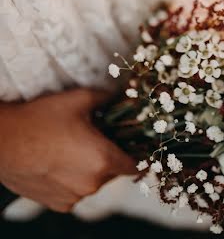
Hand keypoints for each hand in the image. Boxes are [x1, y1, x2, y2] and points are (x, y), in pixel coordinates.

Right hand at [0, 89, 135, 212]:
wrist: (4, 141)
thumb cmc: (41, 119)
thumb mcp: (79, 98)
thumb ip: (105, 97)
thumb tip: (118, 95)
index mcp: (103, 159)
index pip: (134, 165)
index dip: (136, 153)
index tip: (131, 144)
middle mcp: (92, 183)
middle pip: (113, 172)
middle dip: (108, 156)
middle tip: (94, 137)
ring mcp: (74, 197)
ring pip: (93, 182)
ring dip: (89, 168)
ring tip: (71, 147)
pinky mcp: (57, 204)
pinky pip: (74, 191)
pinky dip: (72, 179)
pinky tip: (58, 161)